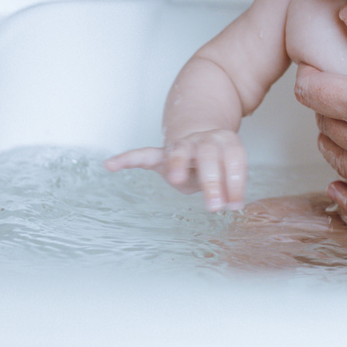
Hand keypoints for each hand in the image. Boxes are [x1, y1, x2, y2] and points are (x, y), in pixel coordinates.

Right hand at [104, 129, 247, 211]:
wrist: (202, 140)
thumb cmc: (217, 163)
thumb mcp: (228, 173)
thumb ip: (229, 186)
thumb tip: (230, 204)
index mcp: (225, 142)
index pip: (233, 159)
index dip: (235, 183)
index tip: (235, 205)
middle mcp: (204, 139)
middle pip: (208, 155)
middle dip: (212, 181)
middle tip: (214, 207)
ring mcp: (182, 145)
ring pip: (179, 151)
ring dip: (178, 165)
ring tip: (175, 179)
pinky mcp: (162, 154)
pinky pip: (143, 154)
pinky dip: (127, 159)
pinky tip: (110, 165)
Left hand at [292, 0, 346, 226]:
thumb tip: (343, 12)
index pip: (313, 92)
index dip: (310, 74)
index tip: (317, 66)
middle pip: (325, 126)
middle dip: (326, 105)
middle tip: (338, 89)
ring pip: (340, 164)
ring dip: (336, 141)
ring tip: (346, 122)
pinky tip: (342, 187)